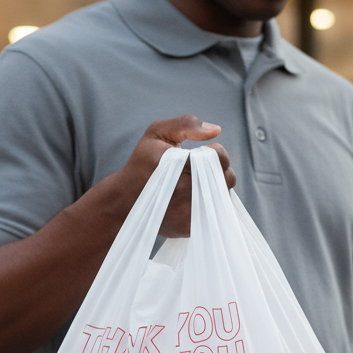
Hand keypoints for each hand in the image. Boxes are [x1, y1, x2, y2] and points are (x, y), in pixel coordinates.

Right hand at [117, 115, 235, 237]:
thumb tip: (216, 130)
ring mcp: (187, 213)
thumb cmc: (143, 163)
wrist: (124, 200)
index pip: (219, 158)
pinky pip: (215, 214)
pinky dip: (210, 204)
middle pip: (227, 179)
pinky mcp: (188, 228)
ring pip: (223, 197)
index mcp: (177, 165)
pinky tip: (194, 197)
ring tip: (197, 182)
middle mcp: (184, 192)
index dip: (216, 152)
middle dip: (219, 170)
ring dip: (216, 187)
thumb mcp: (157, 133)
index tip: (203, 153)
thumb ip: (186, 124)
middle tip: (202, 169)